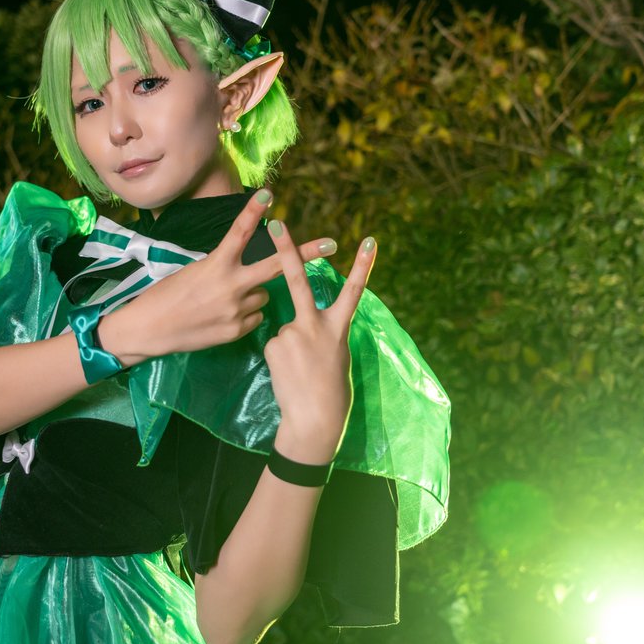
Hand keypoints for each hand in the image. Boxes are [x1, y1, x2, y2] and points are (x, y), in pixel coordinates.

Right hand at [98, 190, 336, 364]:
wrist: (149, 330)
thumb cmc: (166, 295)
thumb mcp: (194, 272)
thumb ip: (225, 270)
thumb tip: (251, 277)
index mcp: (216, 265)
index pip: (240, 232)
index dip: (254, 211)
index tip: (269, 194)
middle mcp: (231, 286)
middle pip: (276, 266)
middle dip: (306, 254)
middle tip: (332, 244)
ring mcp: (237, 310)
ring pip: (263, 295)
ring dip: (252, 293)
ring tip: (223, 301)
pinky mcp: (237, 331)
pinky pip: (255, 318)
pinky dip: (245, 315)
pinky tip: (222, 318)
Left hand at [263, 220, 376, 462]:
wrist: (314, 419)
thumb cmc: (332, 391)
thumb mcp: (337, 355)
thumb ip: (323, 333)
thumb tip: (305, 325)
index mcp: (338, 328)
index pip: (354, 291)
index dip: (363, 265)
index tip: (370, 239)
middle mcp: (314, 325)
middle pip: (297, 281)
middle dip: (286, 249)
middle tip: (274, 223)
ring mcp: (291, 333)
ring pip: (285, 327)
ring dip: (290, 345)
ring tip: (299, 370)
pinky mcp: (273, 345)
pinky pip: (274, 343)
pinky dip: (280, 355)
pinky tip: (287, 372)